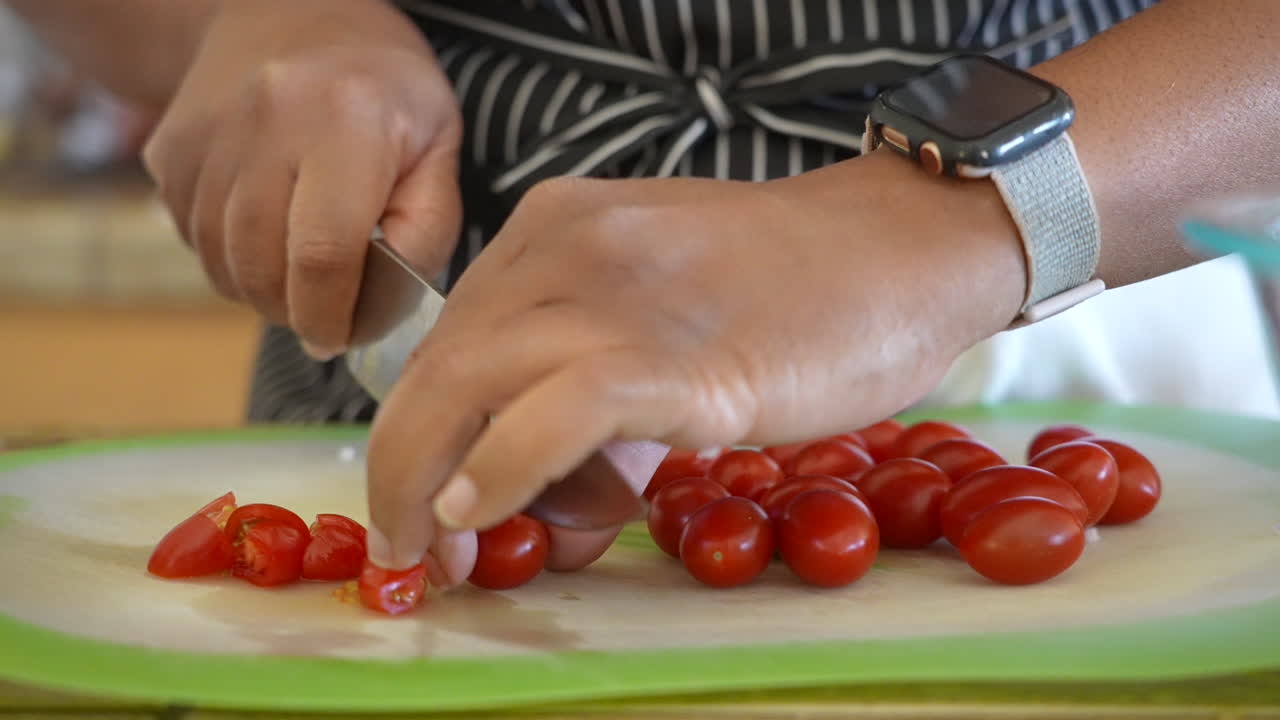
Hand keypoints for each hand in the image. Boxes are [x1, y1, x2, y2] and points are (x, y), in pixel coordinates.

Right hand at [143, 0, 461, 357]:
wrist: (295, 15)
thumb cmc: (385, 89)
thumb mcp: (438, 146)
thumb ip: (424, 230)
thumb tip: (378, 312)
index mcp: (346, 120)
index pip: (323, 255)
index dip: (331, 317)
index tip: (343, 338)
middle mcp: (267, 121)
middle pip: (264, 269)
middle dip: (298, 313)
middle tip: (329, 313)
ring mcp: (208, 135)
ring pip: (222, 263)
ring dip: (262, 293)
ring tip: (302, 275)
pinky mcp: (170, 150)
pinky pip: (193, 241)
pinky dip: (230, 261)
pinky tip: (267, 236)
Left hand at [365, 149, 1028, 582]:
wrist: (901, 252)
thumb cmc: (792, 295)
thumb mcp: (662, 332)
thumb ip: (593, 415)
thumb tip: (538, 516)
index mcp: (553, 230)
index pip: (449, 341)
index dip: (419, 432)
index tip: (423, 503)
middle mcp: (562, 247)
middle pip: (437, 366)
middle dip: (405, 470)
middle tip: (416, 550)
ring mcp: (612, 293)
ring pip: (466, 385)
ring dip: (430, 485)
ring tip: (445, 556)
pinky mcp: (668, 352)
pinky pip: (553, 412)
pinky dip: (502, 469)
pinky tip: (480, 511)